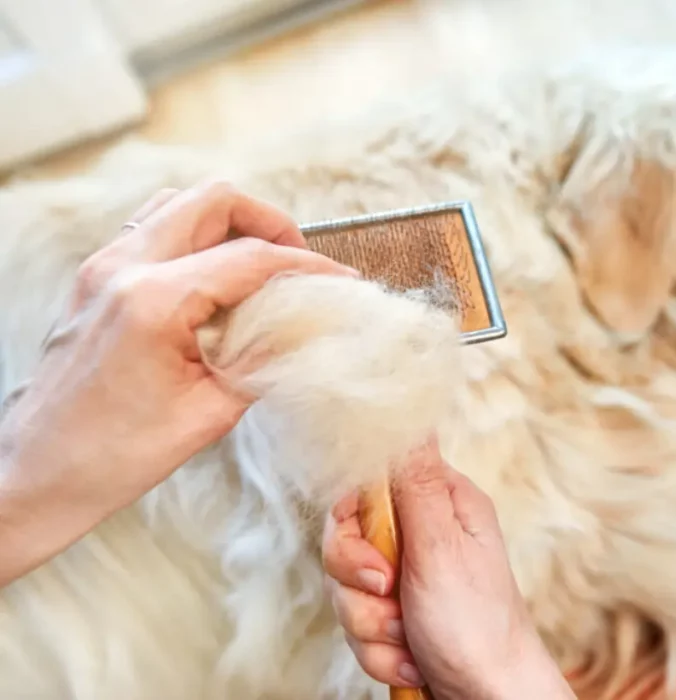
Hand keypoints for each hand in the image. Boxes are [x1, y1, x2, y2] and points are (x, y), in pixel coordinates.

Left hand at [0, 181, 357, 584]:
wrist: (36, 476)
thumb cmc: (112, 457)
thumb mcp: (209, 413)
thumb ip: (264, 361)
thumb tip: (306, 332)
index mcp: (153, 301)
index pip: (251, 259)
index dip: (308, 269)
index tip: (342, 283)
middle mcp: (122, 269)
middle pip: (214, 201)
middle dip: (269, 223)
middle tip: (298, 265)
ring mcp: (101, 269)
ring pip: (180, 205)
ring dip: (229, 225)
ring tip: (260, 268)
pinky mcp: (94, 281)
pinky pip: (153, 231)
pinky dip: (195, 240)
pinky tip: (215, 284)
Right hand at [322, 438, 574, 699]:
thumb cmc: (478, 626)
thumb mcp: (441, 548)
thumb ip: (412, 483)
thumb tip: (408, 409)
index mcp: (440, 504)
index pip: (365, 484)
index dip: (353, 525)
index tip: (375, 561)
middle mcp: (423, 534)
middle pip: (345, 540)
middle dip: (359, 587)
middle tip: (393, 600)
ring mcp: (409, 577)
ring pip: (347, 589)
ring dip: (372, 628)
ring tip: (410, 641)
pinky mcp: (398, 616)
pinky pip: (359, 626)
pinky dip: (380, 653)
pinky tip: (412, 661)